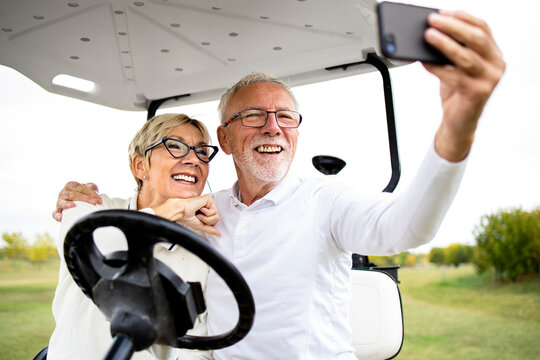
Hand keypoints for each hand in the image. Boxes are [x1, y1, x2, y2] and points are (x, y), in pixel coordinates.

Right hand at [52, 181, 101, 221]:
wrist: (78, 201)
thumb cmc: (84, 193)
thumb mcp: (89, 188)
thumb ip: (92, 188)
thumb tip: (95, 195)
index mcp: (70, 185)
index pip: (78, 186)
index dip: (88, 192)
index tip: (98, 198)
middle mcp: (63, 193)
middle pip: (71, 194)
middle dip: (83, 198)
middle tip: (94, 202)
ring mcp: (59, 202)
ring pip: (61, 202)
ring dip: (67, 204)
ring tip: (73, 205)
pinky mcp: (58, 211)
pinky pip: (55, 213)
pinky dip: (57, 215)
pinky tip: (61, 217)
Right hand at [152, 194, 220, 235]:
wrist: (180, 211)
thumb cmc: (186, 217)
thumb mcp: (200, 226)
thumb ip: (210, 229)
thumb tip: (218, 234)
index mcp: (205, 212)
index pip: (214, 221)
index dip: (207, 224)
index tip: (199, 220)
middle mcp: (207, 207)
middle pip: (216, 218)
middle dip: (207, 221)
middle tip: (198, 217)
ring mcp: (208, 202)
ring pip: (216, 215)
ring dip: (206, 218)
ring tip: (198, 213)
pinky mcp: (209, 198)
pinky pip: (214, 210)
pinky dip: (206, 212)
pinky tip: (200, 208)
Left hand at [424, 10, 505, 160]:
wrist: (459, 121)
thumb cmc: (457, 91)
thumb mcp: (456, 66)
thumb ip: (451, 50)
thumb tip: (430, 31)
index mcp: (494, 54)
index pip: (483, 28)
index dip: (462, 17)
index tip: (442, 12)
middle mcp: (496, 65)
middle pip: (476, 39)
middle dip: (453, 26)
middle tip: (432, 20)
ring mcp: (489, 80)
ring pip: (466, 57)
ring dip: (445, 44)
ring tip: (428, 36)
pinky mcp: (477, 94)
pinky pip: (453, 77)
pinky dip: (437, 67)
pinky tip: (424, 61)